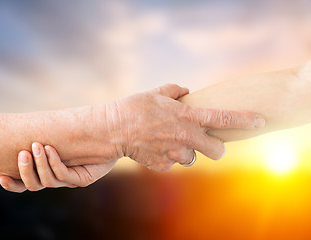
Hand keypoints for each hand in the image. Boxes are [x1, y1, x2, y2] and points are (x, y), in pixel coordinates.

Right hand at [0, 142, 116, 192]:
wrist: (110, 135)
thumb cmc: (81, 133)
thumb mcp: (57, 135)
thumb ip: (41, 135)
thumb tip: (20, 126)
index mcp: (47, 172)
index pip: (25, 185)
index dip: (12, 185)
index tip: (0, 176)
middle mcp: (57, 179)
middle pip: (33, 185)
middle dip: (25, 171)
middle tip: (22, 153)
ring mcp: (69, 181)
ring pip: (48, 181)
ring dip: (40, 164)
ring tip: (37, 146)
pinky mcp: (82, 179)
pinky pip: (64, 175)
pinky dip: (54, 162)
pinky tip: (51, 149)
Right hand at [108, 83, 264, 171]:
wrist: (114, 129)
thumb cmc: (134, 107)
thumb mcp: (156, 93)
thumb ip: (175, 91)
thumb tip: (186, 91)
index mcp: (187, 116)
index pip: (222, 119)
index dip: (243, 120)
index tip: (259, 121)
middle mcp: (185, 137)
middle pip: (217, 151)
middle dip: (217, 149)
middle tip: (209, 143)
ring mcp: (174, 153)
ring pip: (192, 158)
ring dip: (187, 151)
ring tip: (169, 141)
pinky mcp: (163, 165)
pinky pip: (173, 163)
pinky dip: (168, 157)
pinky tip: (156, 147)